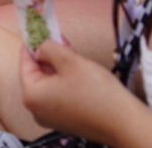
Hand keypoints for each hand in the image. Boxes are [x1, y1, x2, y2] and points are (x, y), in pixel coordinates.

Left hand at [19, 39, 139, 142]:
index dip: (33, 43)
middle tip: (59, 37)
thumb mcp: (69, 60)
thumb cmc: (97, 92)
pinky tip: (78, 70)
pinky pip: (60, 95)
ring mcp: (52, 118)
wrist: (126, 123)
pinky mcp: (67, 121)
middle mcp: (37, 110)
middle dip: (49, 55)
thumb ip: (48, 48)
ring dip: (59, 66)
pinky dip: (66, 81)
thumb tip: (40, 46)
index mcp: (31, 96)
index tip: (38, 28)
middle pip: (38, 73)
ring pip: (50, 83)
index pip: (25, 62)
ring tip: (71, 51)